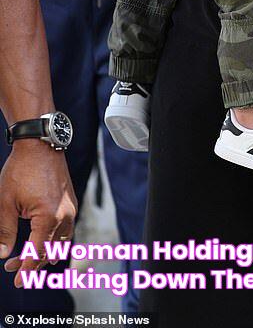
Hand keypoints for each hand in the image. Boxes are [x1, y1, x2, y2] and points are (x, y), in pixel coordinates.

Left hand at [0, 142, 76, 286]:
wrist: (40, 144)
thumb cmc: (21, 170)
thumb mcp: (5, 202)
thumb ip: (4, 231)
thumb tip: (3, 254)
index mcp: (49, 217)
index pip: (38, 252)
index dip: (27, 270)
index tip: (18, 282)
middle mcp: (65, 215)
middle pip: (51, 251)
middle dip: (32, 263)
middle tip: (12, 269)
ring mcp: (71, 208)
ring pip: (61, 242)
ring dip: (44, 253)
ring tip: (24, 258)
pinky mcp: (71, 203)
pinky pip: (65, 230)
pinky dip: (53, 240)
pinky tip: (41, 241)